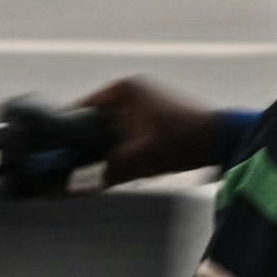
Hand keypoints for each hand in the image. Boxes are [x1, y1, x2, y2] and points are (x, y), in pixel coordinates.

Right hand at [78, 76, 234, 183]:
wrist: (221, 141)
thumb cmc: (180, 142)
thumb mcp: (138, 158)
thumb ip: (103, 172)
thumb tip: (70, 187)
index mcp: (123, 89)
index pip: (80, 110)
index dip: (66, 134)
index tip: (55, 156)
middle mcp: (130, 92)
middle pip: (94, 124)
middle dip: (89, 149)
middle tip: (78, 171)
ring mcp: (143, 104)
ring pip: (111, 134)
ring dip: (109, 154)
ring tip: (109, 170)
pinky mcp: (153, 119)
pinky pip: (127, 138)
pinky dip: (125, 153)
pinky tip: (129, 169)